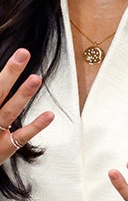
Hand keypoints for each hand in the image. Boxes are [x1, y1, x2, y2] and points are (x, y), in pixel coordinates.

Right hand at [0, 48, 53, 162]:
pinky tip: (49, 115)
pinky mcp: (5, 148)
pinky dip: (35, 126)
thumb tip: (3, 78)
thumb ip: (0, 96)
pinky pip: (22, 136)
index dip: (6, 71)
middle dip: (10, 72)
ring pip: (9, 111)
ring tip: (36, 78)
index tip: (20, 53)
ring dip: (23, 95)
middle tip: (23, 53)